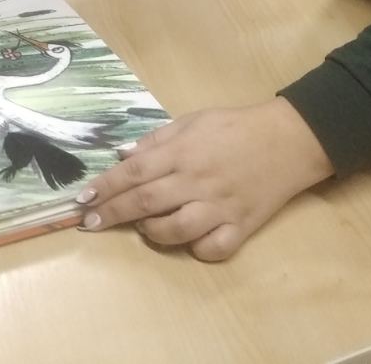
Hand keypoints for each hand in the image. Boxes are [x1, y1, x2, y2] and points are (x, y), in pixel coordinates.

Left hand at [75, 98, 333, 260]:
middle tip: (91, 222)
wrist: (288, 139)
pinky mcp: (241, 227)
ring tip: (143, 228)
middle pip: (145, 202)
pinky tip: (189, 240)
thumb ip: (156, 139)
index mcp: (181, 152)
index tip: (82, 199)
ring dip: (151, 233)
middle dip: (112, 214)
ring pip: (175, 230)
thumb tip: (121, 155)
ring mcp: (219, 206)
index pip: (133, 172)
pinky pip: (213, 248)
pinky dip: (196, 249)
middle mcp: (196, 181)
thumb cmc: (234, 127)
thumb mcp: (192, 120)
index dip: (105, 187)